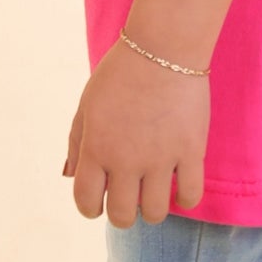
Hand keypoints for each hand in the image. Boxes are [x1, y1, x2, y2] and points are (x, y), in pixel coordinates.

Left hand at [64, 37, 209, 226]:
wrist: (163, 46)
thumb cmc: (122, 72)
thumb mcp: (88, 103)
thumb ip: (77, 142)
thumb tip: (70, 177)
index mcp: (96, 147)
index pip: (85, 202)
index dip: (91, 207)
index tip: (100, 199)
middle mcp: (125, 159)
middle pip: (121, 215)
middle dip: (122, 212)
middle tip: (129, 194)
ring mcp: (160, 157)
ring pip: (154, 213)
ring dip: (151, 208)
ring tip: (154, 188)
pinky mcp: (191, 150)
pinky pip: (190, 196)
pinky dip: (185, 198)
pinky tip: (180, 184)